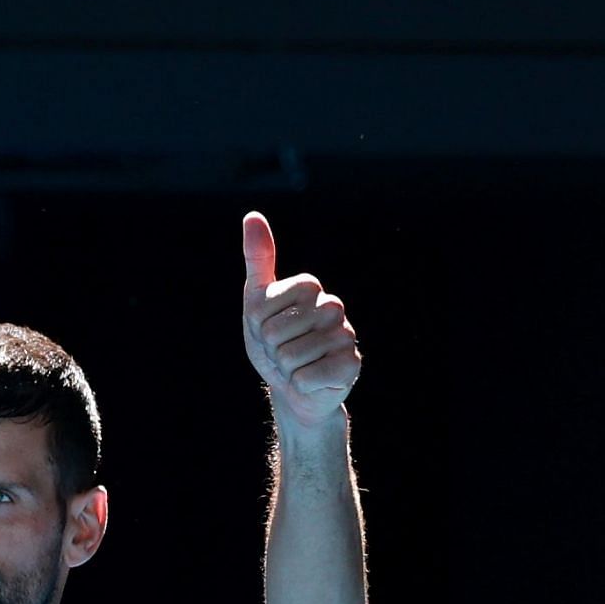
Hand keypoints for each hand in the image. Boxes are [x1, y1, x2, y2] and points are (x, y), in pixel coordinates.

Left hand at [240, 212, 360, 428]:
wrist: (293, 388)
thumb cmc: (275, 343)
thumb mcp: (257, 302)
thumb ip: (258, 259)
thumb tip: (252, 215)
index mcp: (311, 289)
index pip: (265, 305)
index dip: (258, 324)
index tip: (269, 329)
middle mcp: (333, 307)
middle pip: (276, 331)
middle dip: (271, 348)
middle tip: (283, 351)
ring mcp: (346, 336)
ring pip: (291, 356)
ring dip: (285, 368)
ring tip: (297, 366)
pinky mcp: (351, 365)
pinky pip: (307, 376)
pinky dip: (299, 384)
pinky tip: (310, 381)